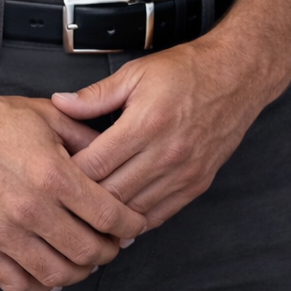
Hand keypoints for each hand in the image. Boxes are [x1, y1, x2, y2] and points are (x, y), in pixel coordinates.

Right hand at [0, 93, 146, 290]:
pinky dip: (41, 286)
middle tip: (112, 243)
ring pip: (57, 275)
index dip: (129, 225)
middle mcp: (30, 209)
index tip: (133, 225)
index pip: (108, 216)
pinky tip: (49, 273)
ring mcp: (2, 233)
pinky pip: (18, 284)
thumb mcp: (47, 115)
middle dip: (109, 250)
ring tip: (83, 259)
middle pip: (88, 251)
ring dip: (78, 272)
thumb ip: (85, 137)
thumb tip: (115, 157)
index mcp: (52, 175)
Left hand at [51, 36, 264, 228]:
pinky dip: (136, 219)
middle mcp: (165, 154)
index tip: (55, 173)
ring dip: (109, 214)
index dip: (70, 174)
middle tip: (64, 197)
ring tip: (87, 210)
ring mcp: (183, 173)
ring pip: (134, 211)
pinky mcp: (196, 185)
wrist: (234, 77)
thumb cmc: (186, 72)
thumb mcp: (135, 73)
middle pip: (111, 193)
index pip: (96, 165)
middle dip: (84, 198)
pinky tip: (120, 216)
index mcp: (145, 124)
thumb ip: (96, 95)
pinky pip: (159, 215)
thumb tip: (61, 103)